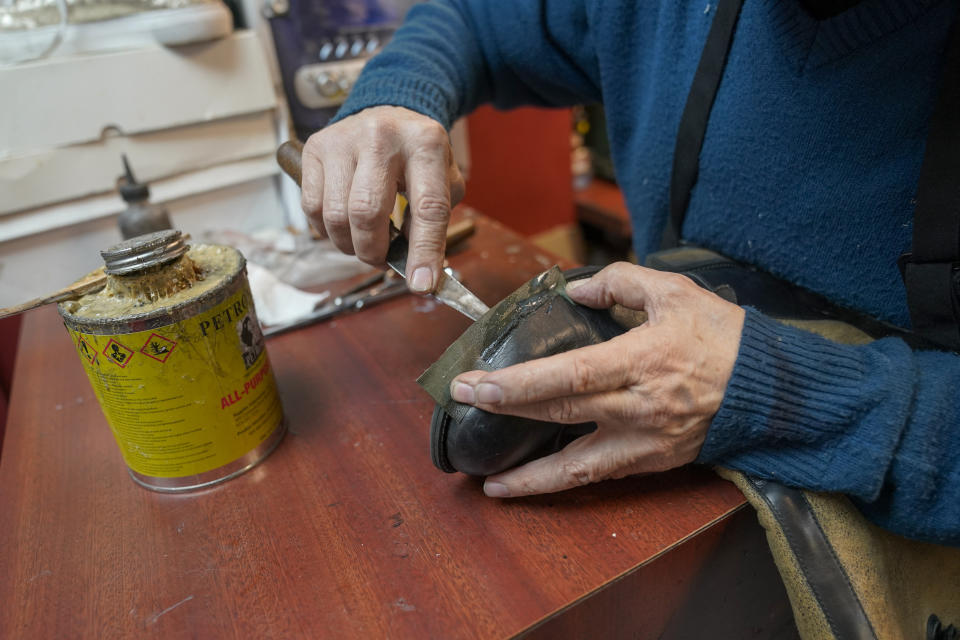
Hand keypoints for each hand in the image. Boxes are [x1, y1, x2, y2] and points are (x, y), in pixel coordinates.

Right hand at [301, 106, 465, 291]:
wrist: (386, 112)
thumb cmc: (417, 157)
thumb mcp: (443, 180)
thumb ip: (435, 223)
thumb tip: (418, 269)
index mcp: (425, 144)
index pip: (427, 207)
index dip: (424, 251)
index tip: (422, 284)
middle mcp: (381, 137)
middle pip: (367, 213)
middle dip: (374, 251)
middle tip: (383, 258)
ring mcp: (343, 140)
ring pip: (336, 216)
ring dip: (350, 245)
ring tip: (366, 241)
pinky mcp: (315, 149)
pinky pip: (313, 208)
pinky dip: (328, 230)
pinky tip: (345, 224)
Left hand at [449, 262, 745, 496]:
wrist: (773, 390)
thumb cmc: (724, 338)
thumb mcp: (675, 293)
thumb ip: (621, 283)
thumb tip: (576, 289)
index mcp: (641, 360)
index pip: (568, 374)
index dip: (518, 382)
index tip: (475, 381)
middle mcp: (638, 406)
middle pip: (560, 411)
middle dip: (505, 408)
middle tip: (460, 401)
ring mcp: (645, 440)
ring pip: (578, 466)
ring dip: (531, 478)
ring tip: (491, 483)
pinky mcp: (653, 460)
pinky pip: (602, 477)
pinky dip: (565, 485)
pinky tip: (537, 485)